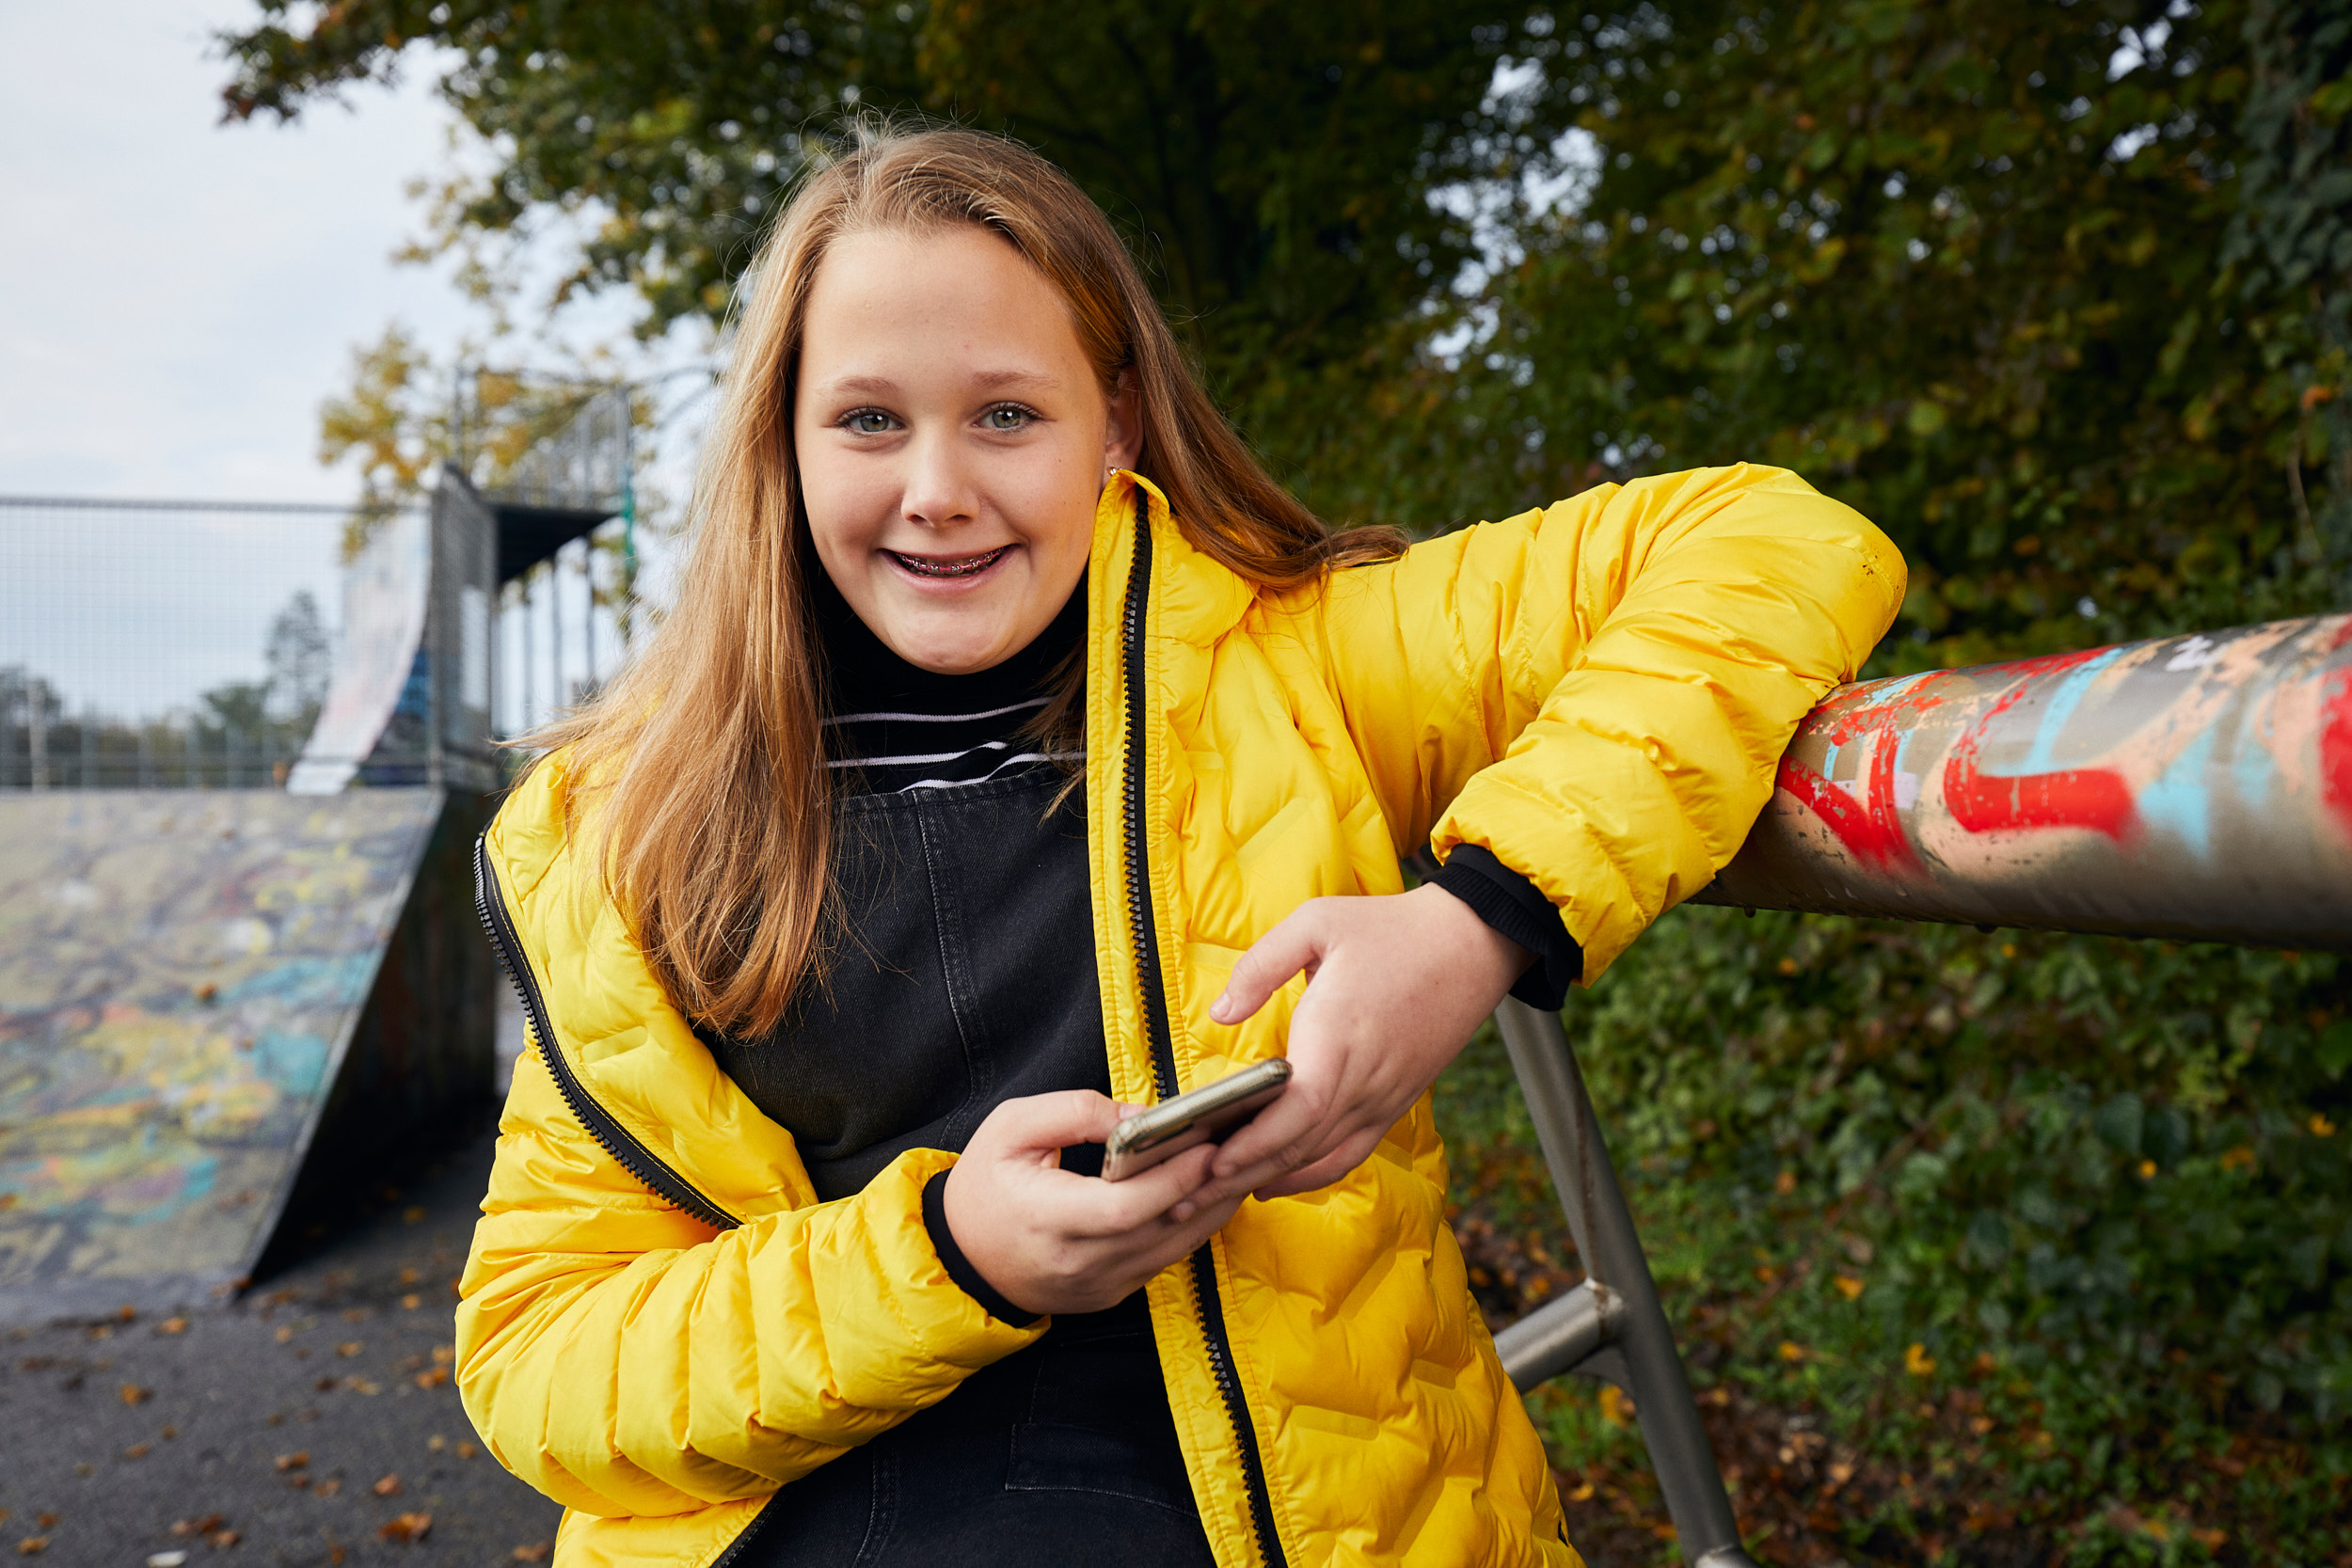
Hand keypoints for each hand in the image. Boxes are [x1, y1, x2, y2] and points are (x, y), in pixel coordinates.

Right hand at [941, 1090, 1246, 1316]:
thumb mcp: (1009, 1128)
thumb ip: (1074, 1112)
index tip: (1208, 1144)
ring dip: (1210, 1208)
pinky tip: (1207, 1193)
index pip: (1125, 1208)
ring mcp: (1098, 1285)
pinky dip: (1189, 1226)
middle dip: (1208, 1187)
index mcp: (1048, 1220)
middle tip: (1243, 1146)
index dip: (1173, 1178)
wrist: (962, 1258)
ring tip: (1237, 1165)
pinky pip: (1162, 1259)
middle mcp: (1078, 1263)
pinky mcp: (1110, 1294)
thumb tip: (1139, 1117)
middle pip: (1162, 1229)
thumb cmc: (984, 1186)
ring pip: (1173, 1249)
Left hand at [1182, 883, 1529, 1210]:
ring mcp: (1384, 1097)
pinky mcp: (1396, 1103)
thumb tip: (1220, 1013)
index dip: (1254, 1143)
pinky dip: (1312, 1173)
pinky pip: (1351, 1152)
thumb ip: (1260, 966)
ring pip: (1324, 1157)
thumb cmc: (1391, 929)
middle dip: (1243, 1174)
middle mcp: (1364, 1078)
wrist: (1470, 944)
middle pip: (1301, 1146)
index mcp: (1339, 1034)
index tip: (1212, 1161)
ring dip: (1271, 1180)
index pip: (1298, 1110)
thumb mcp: (1316, 922)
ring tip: (1220, 1194)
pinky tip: (1276, 1179)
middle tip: (1190, 1195)